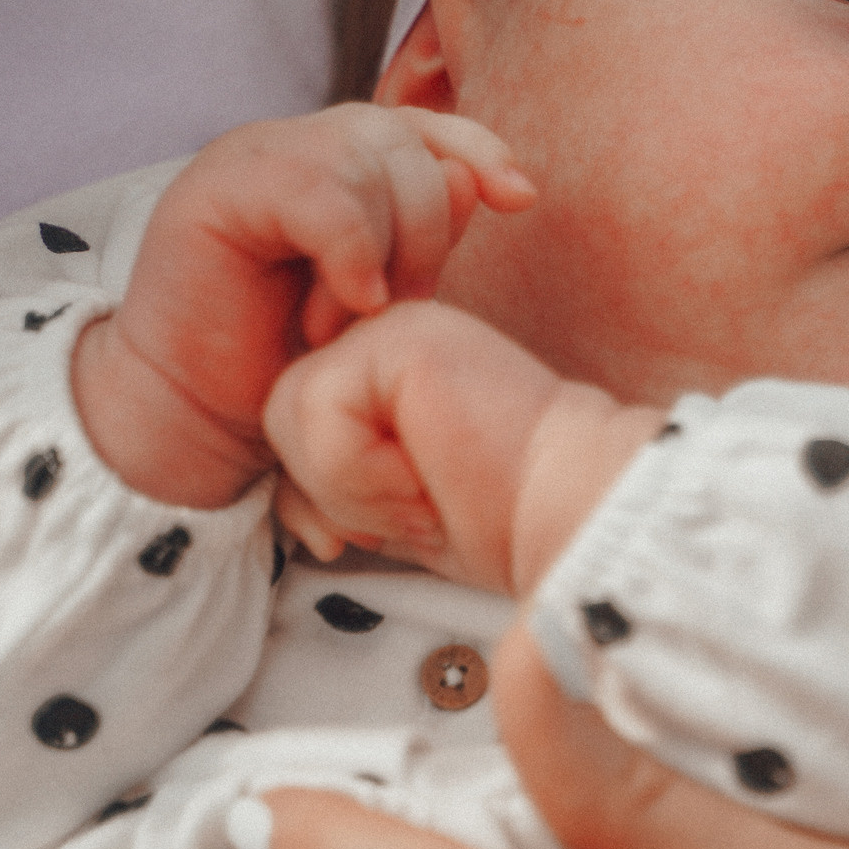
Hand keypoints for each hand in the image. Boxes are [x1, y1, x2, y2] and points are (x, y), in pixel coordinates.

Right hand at [74, 105, 534, 507]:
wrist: (195, 421)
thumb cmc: (289, 369)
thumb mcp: (381, 303)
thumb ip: (427, 241)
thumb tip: (477, 185)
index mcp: (341, 162)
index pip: (426, 124)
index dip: (479, 150)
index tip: (520, 199)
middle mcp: (297, 146)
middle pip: (406, 141)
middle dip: (428, 228)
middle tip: (402, 306)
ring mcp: (252, 160)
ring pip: (364, 159)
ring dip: (386, 245)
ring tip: (359, 315)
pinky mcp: (213, 191)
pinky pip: (316, 189)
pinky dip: (350, 247)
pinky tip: (350, 301)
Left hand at [261, 301, 662, 595]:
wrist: (570, 511)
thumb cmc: (501, 518)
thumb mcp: (390, 514)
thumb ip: (334, 495)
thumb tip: (288, 512)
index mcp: (386, 369)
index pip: (295, 425)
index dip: (324, 494)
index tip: (401, 522)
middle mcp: (386, 333)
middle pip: (278, 416)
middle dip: (334, 490)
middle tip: (417, 505)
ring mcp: (394, 325)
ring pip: (286, 409)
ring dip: (349, 484)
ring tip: (422, 489)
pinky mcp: (399, 335)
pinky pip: (319, 409)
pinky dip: (359, 469)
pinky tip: (425, 471)